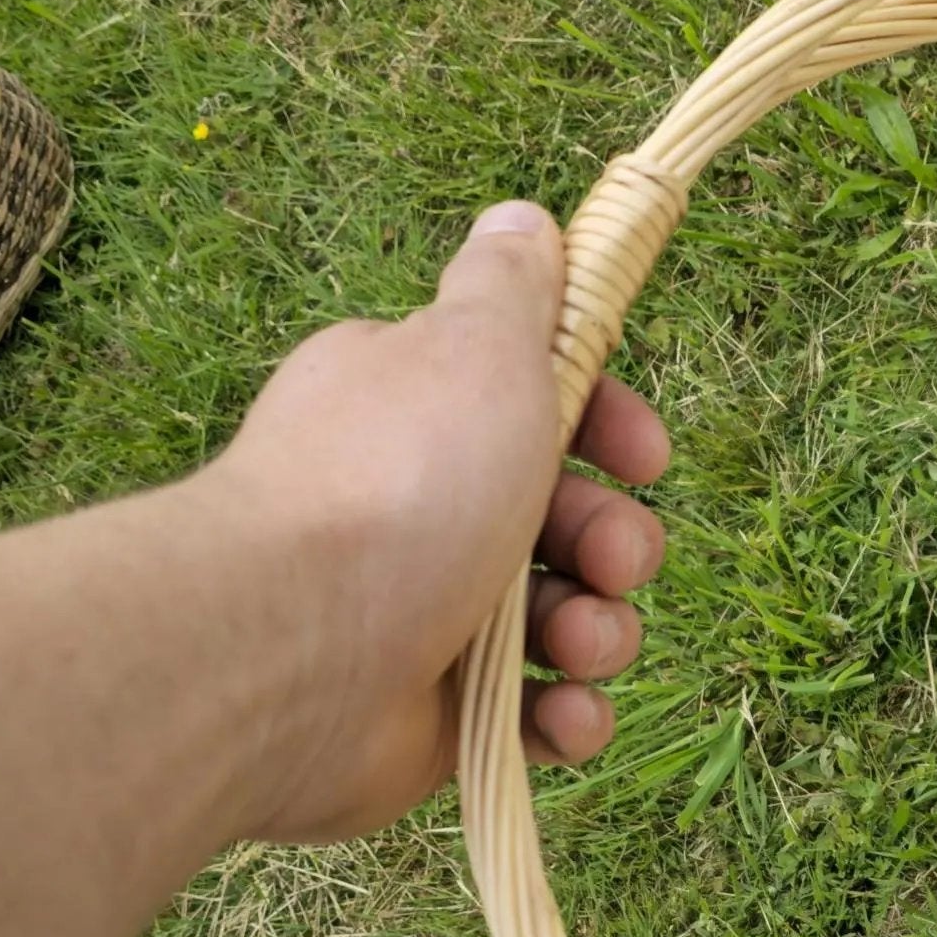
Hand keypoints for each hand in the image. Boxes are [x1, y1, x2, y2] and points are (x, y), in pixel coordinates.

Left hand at [204, 201, 668, 842]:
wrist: (293, 652)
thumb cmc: (397, 483)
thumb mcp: (475, 346)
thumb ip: (514, 286)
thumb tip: (525, 220)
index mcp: (417, 406)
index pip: (537, 404)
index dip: (607, 427)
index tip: (644, 454)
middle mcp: (415, 504)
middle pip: (566, 516)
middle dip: (615, 541)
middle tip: (611, 562)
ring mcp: (423, 614)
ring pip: (562, 617)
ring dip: (599, 631)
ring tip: (575, 646)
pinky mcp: (433, 714)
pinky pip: (533, 714)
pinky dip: (563, 716)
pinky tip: (562, 713)